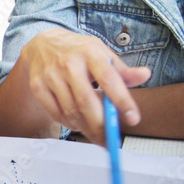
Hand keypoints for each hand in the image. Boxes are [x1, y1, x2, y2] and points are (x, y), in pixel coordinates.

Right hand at [20, 28, 150, 143]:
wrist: (42, 43)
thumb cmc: (77, 50)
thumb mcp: (101, 53)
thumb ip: (122, 69)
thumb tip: (145, 75)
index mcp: (90, 52)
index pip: (109, 79)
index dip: (122, 101)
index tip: (133, 119)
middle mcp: (68, 63)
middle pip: (86, 102)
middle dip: (101, 126)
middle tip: (111, 140)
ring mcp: (51, 75)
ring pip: (71, 111)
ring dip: (86, 128)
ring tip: (96, 133)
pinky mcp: (38, 86)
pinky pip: (56, 113)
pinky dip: (69, 123)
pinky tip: (77, 123)